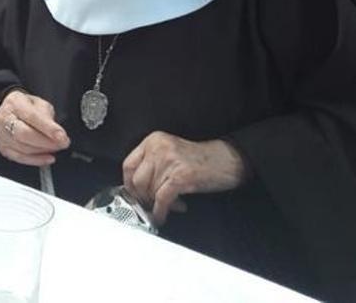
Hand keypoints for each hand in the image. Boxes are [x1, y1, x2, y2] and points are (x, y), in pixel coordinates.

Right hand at [0, 90, 69, 165]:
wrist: (10, 111)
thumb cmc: (26, 107)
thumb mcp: (40, 104)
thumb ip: (47, 117)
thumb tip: (58, 135)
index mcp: (14, 103)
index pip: (32, 117)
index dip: (48, 129)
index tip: (62, 137)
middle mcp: (4, 118)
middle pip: (24, 134)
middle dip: (46, 142)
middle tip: (62, 144)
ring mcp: (1, 134)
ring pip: (22, 148)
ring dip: (43, 151)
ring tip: (56, 148)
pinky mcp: (2, 147)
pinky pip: (19, 157)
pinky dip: (36, 160)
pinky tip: (47, 158)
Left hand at [122, 132, 245, 224]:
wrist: (227, 159)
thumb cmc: (200, 159)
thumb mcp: (170, 153)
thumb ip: (152, 165)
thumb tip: (135, 189)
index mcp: (154, 140)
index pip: (128, 164)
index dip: (128, 184)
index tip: (132, 195)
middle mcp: (159, 147)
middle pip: (137, 180)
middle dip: (143, 198)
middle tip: (152, 204)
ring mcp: (170, 161)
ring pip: (150, 191)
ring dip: (158, 204)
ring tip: (171, 205)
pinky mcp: (181, 176)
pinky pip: (162, 199)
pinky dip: (161, 211)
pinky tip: (163, 215)